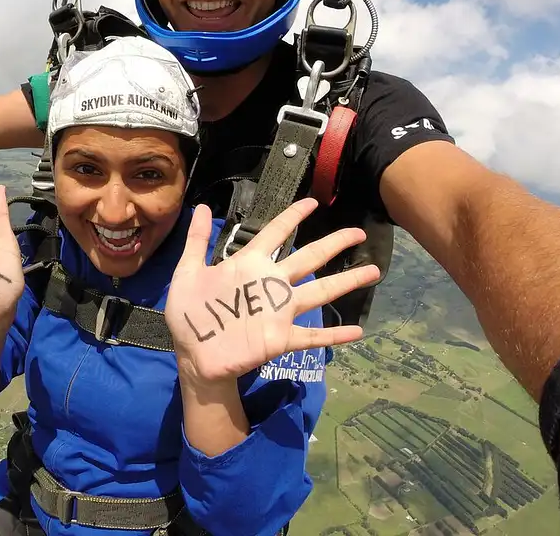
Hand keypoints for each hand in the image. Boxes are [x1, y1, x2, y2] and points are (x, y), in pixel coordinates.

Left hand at [164, 199, 379, 383]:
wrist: (193, 356)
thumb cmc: (190, 315)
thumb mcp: (187, 273)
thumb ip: (196, 241)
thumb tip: (199, 205)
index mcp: (247, 265)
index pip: (274, 234)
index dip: (293, 217)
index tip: (313, 203)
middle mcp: (269, 284)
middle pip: (308, 258)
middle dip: (333, 244)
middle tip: (358, 232)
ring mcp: (278, 311)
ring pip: (319, 292)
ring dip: (345, 282)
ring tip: (373, 271)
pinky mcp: (279, 338)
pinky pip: (310, 336)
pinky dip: (333, 335)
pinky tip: (357, 331)